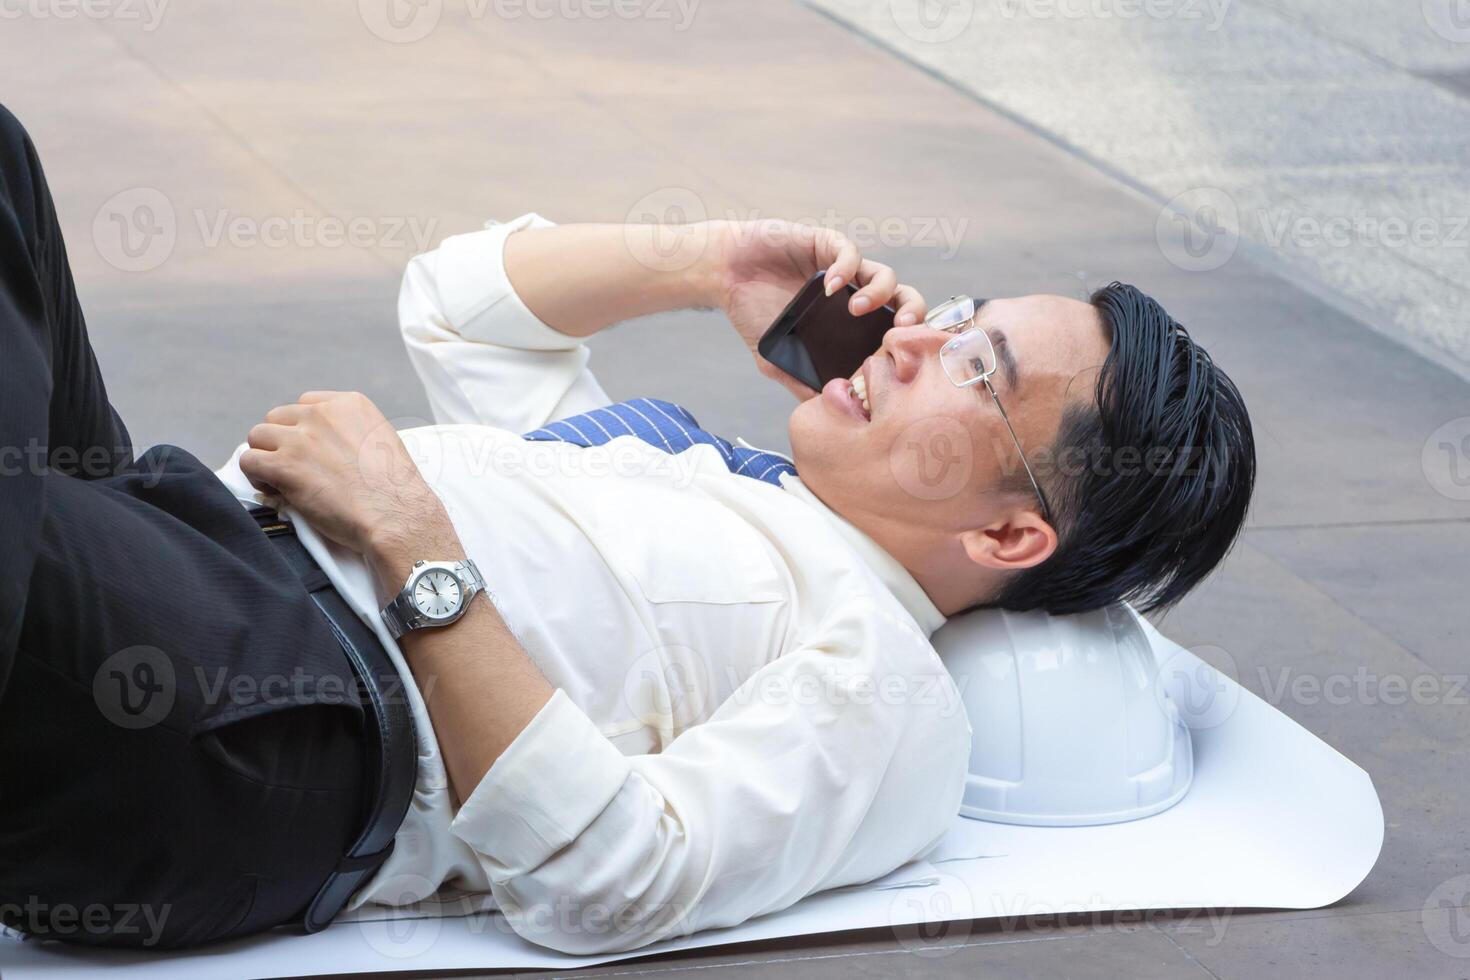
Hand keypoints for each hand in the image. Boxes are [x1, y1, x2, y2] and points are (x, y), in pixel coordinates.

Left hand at [240, 391, 442, 556]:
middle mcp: (321, 414)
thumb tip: (326, 448)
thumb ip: (350, 432)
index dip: (303, 429)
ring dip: (265, 457)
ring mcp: (300, 439)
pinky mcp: (284, 465)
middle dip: (281, 441)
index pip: (306, 404)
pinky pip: (249, 461)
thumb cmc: (394, 489)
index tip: (309, 450)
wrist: (394, 514)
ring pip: (258, 436)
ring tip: (279, 479)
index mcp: (349, 404)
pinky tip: (274, 490)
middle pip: (277, 417)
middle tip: (293, 467)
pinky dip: (256, 476)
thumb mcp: (380, 440)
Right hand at [705, 219, 928, 399]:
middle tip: (901, 330)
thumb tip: (825, 410)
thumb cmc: (752, 313)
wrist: (724, 276)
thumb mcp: (776, 359)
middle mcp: (854, 295)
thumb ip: (801, 381)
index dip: (903, 342)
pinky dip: (847, 268)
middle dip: (911, 313)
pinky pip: (850, 253)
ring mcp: (843, 269)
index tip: (898, 359)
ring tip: (858, 310)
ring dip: (879, 293)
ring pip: (885, 276)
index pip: (892, 330)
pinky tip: (832, 286)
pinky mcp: (827, 244)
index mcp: (850, 324)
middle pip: (903, 300)